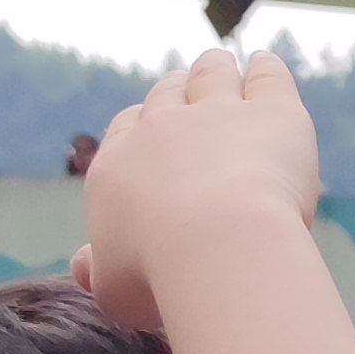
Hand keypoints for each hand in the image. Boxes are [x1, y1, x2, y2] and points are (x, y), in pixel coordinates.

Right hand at [67, 49, 323, 336]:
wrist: (217, 248)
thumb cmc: (159, 279)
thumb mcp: (111, 289)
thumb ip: (95, 270)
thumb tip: (81, 263)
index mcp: (118, 166)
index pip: (124, 129)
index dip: (140, 129)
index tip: (150, 134)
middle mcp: (162, 128)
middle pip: (165, 95)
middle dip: (174, 93)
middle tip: (186, 92)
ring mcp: (219, 112)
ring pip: (211, 74)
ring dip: (214, 69)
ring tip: (222, 64)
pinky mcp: (273, 112)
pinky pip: (267, 75)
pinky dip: (266, 68)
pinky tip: (266, 65)